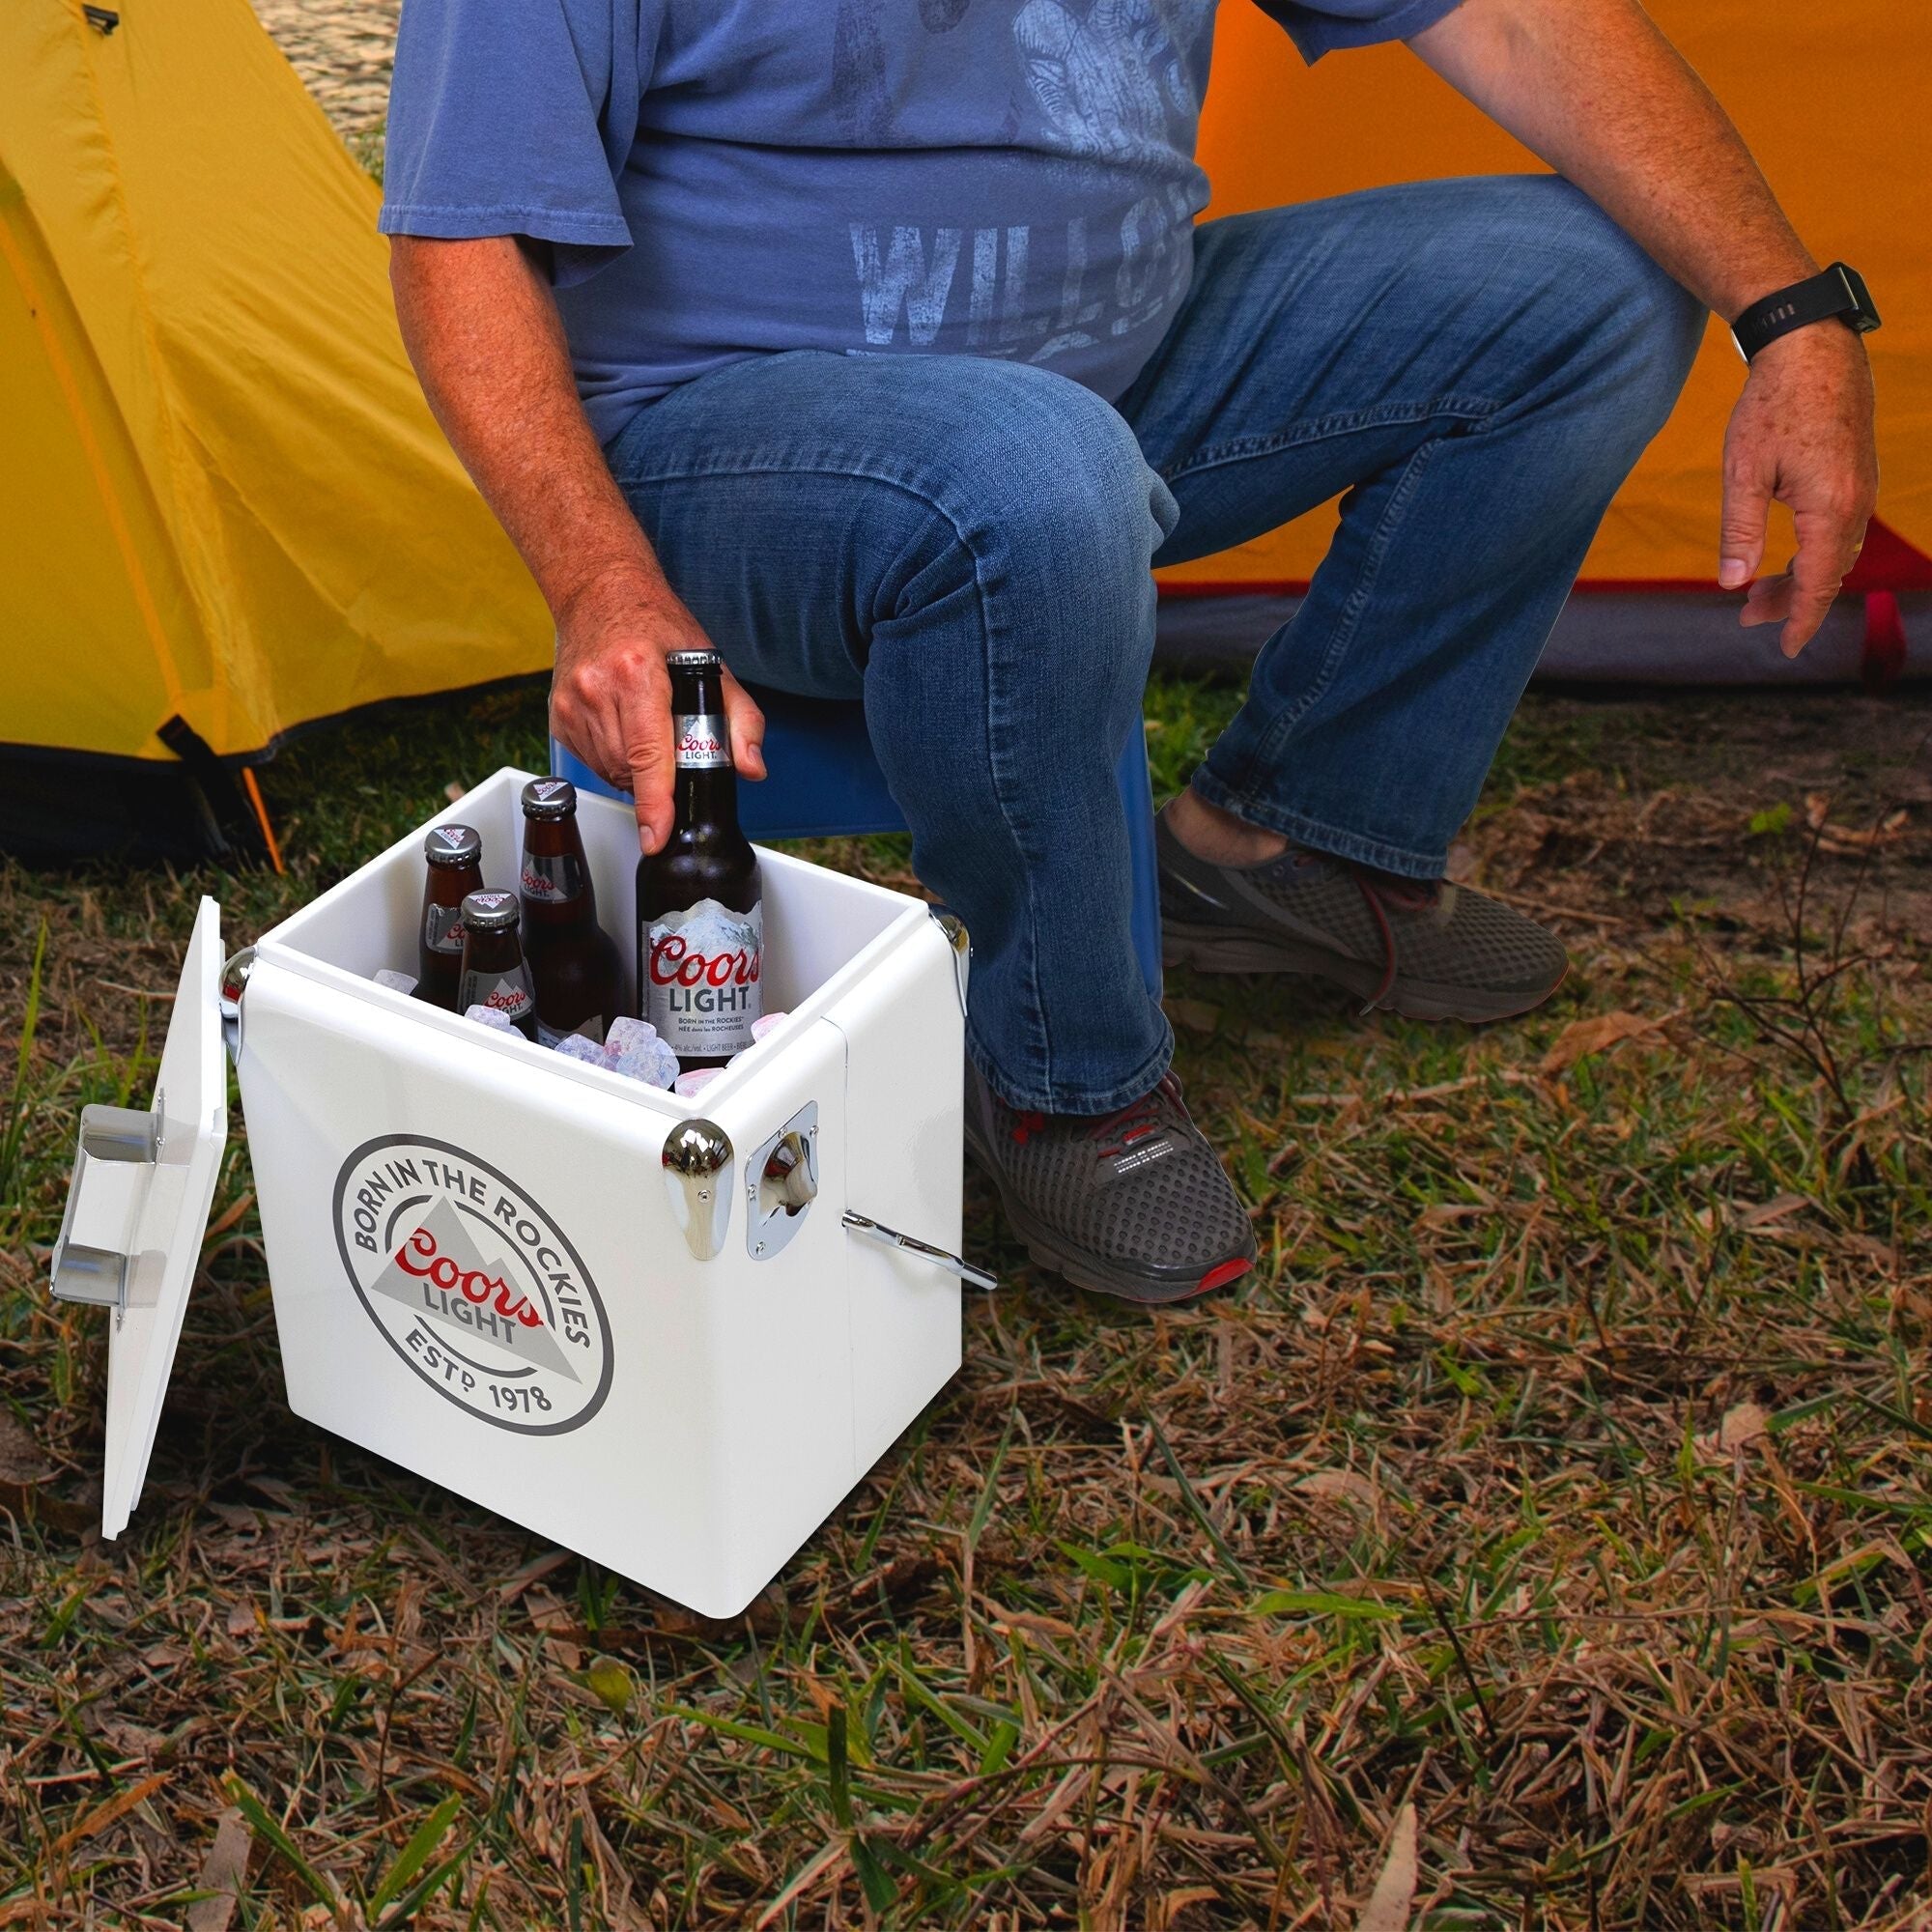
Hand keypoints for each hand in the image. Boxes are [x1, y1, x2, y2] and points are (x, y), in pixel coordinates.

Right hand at [549, 565, 765, 852]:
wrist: (599, 593)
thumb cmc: (657, 625)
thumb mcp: (712, 663)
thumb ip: (741, 719)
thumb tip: (751, 768)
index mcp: (639, 674)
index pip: (648, 754)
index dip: (654, 802)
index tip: (656, 835)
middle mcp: (598, 689)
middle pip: (633, 770)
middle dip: (658, 775)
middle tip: (671, 741)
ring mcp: (571, 703)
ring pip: (611, 771)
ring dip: (636, 769)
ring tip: (647, 729)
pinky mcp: (558, 716)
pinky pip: (592, 762)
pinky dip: (614, 758)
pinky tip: (623, 728)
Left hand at [1718, 324, 1877, 657]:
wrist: (1812, 348)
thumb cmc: (1772, 407)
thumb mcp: (1743, 473)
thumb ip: (1739, 532)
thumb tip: (1732, 583)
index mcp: (1830, 508)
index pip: (1816, 584)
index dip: (1799, 620)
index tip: (1785, 649)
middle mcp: (1856, 502)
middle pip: (1828, 574)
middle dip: (1791, 602)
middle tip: (1747, 617)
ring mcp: (1863, 487)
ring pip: (1837, 553)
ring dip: (1802, 577)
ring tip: (1758, 592)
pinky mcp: (1858, 474)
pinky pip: (1843, 530)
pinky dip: (1815, 552)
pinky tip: (1786, 556)